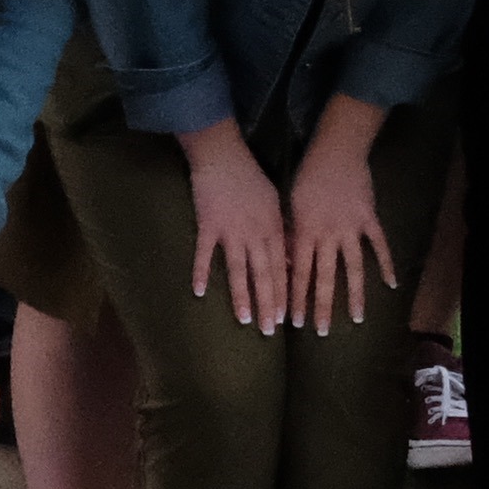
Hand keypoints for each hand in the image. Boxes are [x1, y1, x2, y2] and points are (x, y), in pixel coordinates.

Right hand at [183, 141, 290, 332]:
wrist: (224, 158)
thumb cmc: (252, 179)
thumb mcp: (276, 204)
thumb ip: (282, 231)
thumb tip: (290, 259)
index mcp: (273, 228)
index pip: (282, 267)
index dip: (284, 293)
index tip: (287, 318)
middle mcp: (255, 234)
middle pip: (263, 274)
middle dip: (268, 304)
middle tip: (270, 330)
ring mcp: (230, 231)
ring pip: (238, 270)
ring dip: (242, 296)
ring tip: (245, 320)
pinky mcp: (207, 226)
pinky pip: (204, 254)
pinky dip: (201, 272)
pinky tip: (199, 292)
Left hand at [281, 145, 395, 336]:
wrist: (335, 153)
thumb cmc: (306, 177)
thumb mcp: (289, 205)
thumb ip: (290, 234)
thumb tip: (284, 262)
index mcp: (304, 233)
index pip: (297, 273)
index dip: (295, 298)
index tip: (292, 322)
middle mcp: (328, 236)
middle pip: (325, 277)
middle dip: (322, 306)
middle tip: (322, 331)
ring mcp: (351, 229)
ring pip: (354, 268)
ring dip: (355, 295)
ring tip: (358, 318)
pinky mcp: (370, 220)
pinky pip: (379, 245)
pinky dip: (386, 264)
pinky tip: (391, 284)